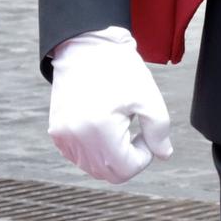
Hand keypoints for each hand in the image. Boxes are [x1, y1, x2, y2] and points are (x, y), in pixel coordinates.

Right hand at [47, 27, 172, 183]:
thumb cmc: (120, 69)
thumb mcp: (148, 97)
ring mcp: (63, 136)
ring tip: (118, 125)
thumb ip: (159, 130)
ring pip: (93, 167)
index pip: (126, 169)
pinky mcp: (56, 132)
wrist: (87, 47)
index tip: (146, 134)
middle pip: (109, 173)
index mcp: (99, 129)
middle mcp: (76, 137)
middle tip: (135, 133)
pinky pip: (79, 156)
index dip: (143, 157)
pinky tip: (103, 126)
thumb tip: (163, 155)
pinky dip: (94, 150)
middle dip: (128, 159)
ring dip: (111, 156)